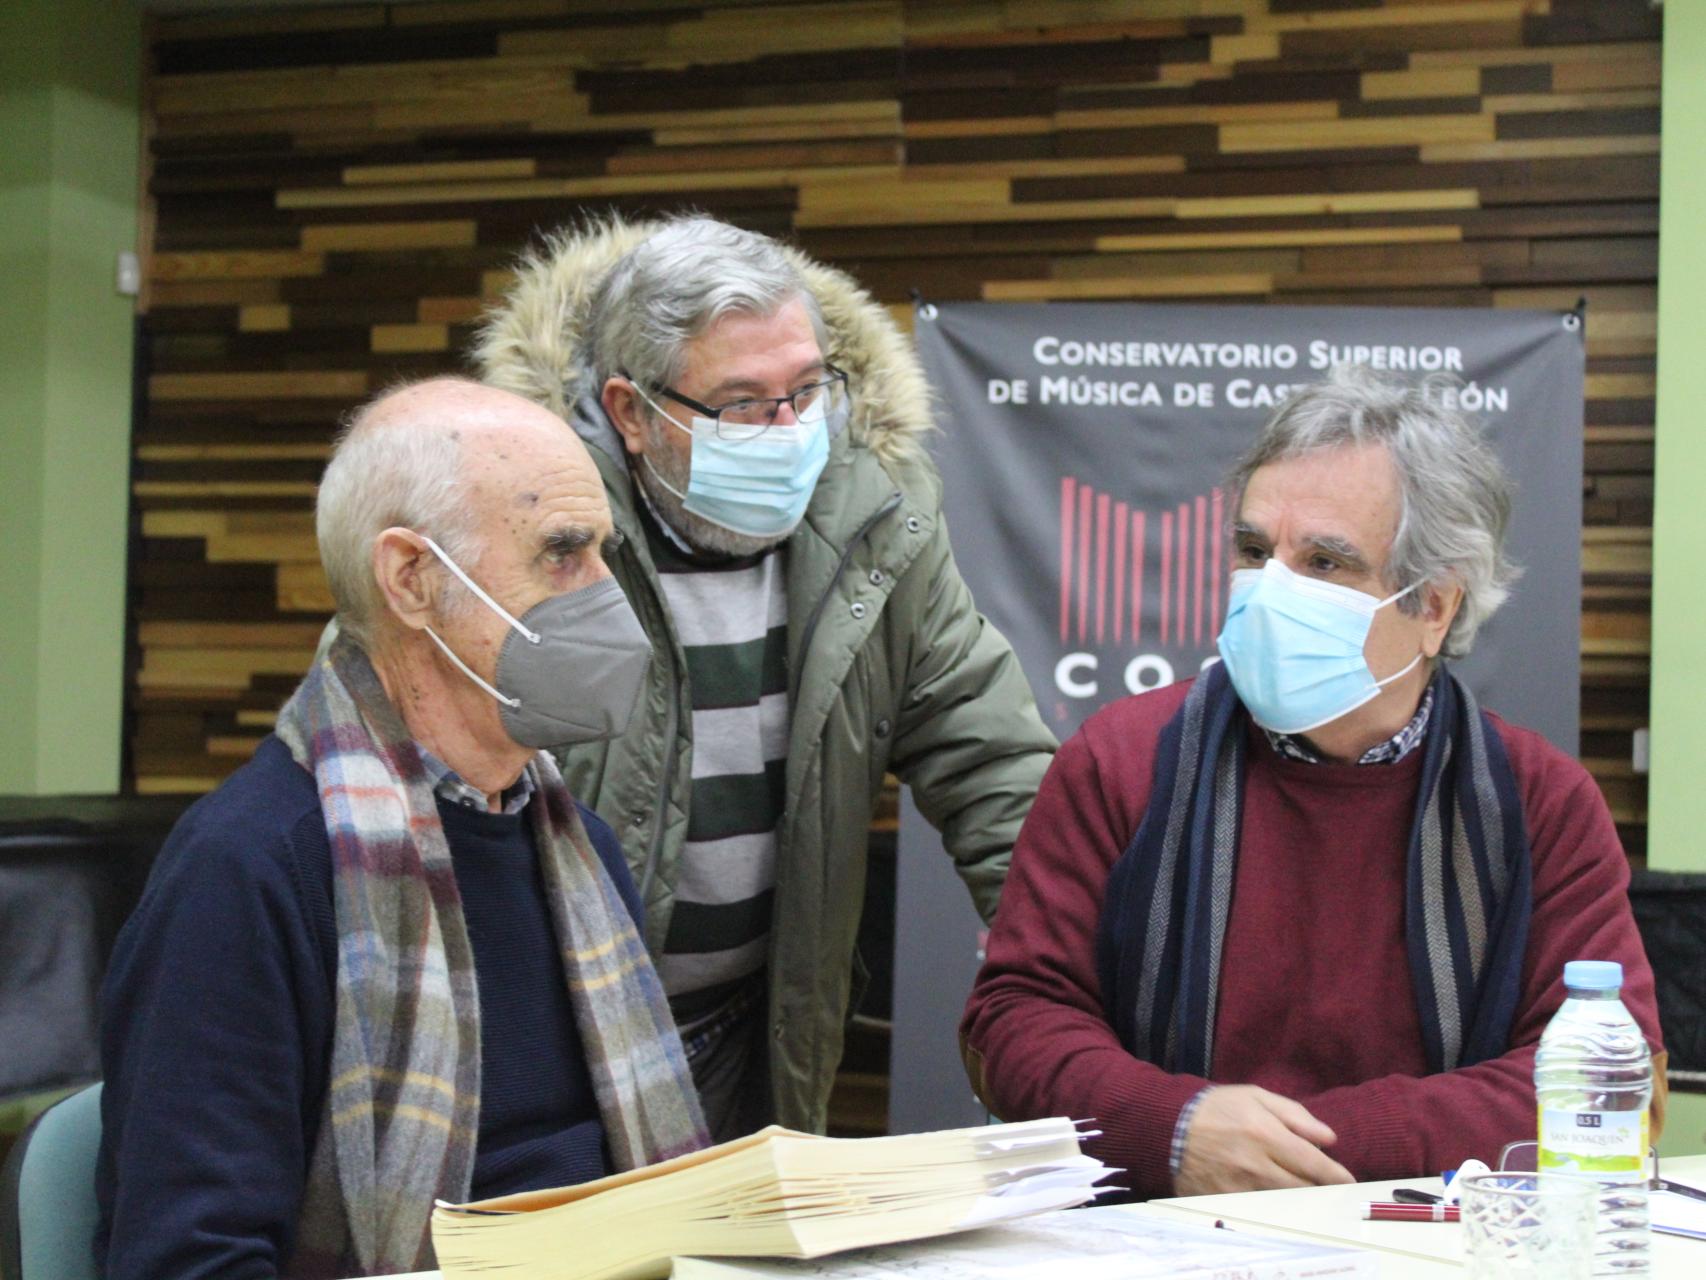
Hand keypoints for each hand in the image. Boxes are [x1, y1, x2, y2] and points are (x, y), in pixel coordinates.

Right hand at [1175, 1085, 1354, 1195]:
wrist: (1167, 1125)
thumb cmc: (1216, 1107)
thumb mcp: (1255, 1096)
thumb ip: (1294, 1115)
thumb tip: (1329, 1138)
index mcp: (1266, 1134)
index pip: (1313, 1163)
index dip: (1336, 1175)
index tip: (1348, 1181)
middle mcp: (1256, 1164)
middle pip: (1303, 1188)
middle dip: (1321, 1189)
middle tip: (1330, 1188)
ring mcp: (1240, 1186)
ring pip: (1284, 1202)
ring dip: (1299, 1198)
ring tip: (1305, 1190)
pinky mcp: (1225, 1200)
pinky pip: (1259, 1208)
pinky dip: (1272, 1204)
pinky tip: (1274, 1196)